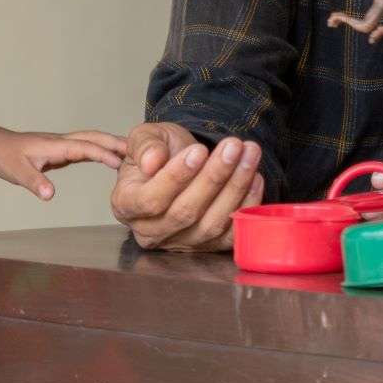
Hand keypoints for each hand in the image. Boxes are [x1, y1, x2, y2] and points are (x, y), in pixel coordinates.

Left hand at [0, 129, 127, 200]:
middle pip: (94, 138)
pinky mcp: (61, 150)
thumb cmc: (5, 158)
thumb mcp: (17, 173)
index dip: (103, 153)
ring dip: (111, 144)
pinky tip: (109, 158)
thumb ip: (35, 183)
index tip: (121, 162)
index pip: (85, 147)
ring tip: (132, 153)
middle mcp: (62, 142)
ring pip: (92, 140)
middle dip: (116, 142)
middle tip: (140, 150)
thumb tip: (51, 195)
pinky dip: (101, 150)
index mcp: (55, 145)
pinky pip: (86, 147)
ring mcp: (62, 145)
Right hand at [109, 122, 263, 250]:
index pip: (150, 200)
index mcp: (126, 204)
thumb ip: (145, 146)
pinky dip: (247, 207)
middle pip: (185, 212)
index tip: (198, 150)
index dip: (176, 177)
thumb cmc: (160, 150)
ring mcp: (180, 243)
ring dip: (235, 187)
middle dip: (214, 177)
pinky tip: (256, 178)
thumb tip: (152, 162)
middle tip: (233, 146)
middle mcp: (150, 231)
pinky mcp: (207, 246)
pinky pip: (230, 235)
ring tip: (249, 154)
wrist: (180, 161)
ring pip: (210, 224)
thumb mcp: (146, 136)